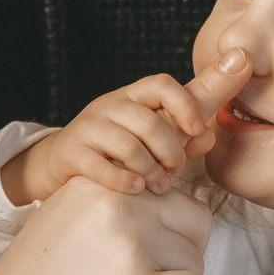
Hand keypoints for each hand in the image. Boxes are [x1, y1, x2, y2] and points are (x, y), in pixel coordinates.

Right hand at [0, 177, 211, 274]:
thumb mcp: (67, 224)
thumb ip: (115, 209)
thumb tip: (181, 211)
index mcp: (97, 184)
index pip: (172, 194)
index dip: (164, 233)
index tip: (131, 259)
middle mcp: (117, 203)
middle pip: (195, 222)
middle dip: (180, 257)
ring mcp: (131, 243)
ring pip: (196, 261)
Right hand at [1, 49, 252, 204]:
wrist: (62, 162)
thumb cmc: (118, 147)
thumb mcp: (153, 133)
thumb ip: (186, 131)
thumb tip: (211, 136)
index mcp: (134, 96)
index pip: (162, 84)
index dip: (185, 105)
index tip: (199, 130)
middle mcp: (110, 106)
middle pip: (149, 121)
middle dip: (171, 150)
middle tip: (177, 169)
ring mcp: (88, 128)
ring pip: (128, 145)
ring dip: (151, 170)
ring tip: (159, 185)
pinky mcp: (72, 153)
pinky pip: (99, 166)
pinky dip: (124, 181)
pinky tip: (136, 190)